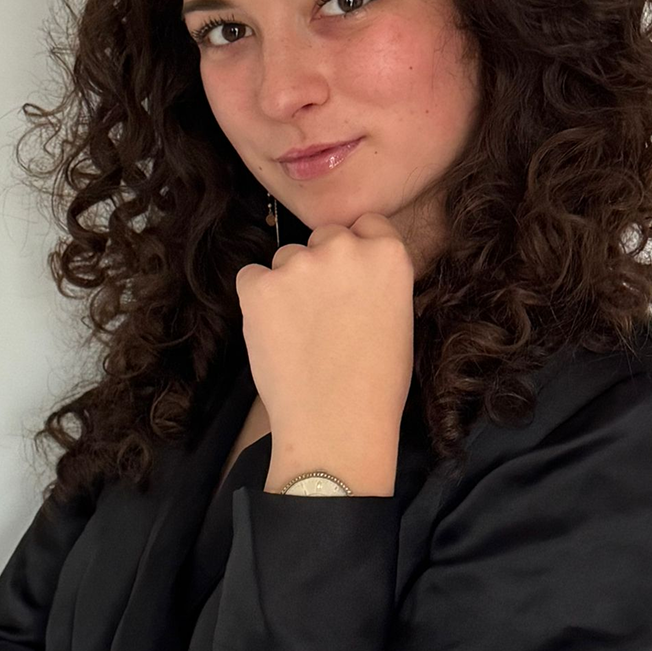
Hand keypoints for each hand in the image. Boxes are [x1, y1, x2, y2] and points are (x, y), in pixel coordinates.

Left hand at [235, 212, 415, 441]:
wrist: (337, 426)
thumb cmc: (377, 383)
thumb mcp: (399, 316)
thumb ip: (377, 279)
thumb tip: (355, 268)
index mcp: (387, 253)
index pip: (367, 224)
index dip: (359, 251)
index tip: (352, 279)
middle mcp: (343, 248)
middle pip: (325, 237)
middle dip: (323, 264)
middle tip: (325, 311)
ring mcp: (298, 263)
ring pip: (287, 257)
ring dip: (289, 283)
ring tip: (301, 332)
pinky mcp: (259, 285)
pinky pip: (252, 278)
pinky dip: (258, 300)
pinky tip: (276, 334)